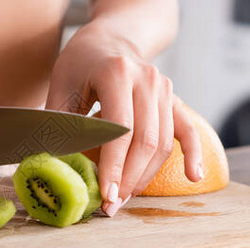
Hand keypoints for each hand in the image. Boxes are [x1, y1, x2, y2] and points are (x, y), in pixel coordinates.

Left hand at [46, 25, 202, 215]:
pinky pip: (187, 130)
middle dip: (129, 178)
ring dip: (145, 175)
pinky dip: (193, 154)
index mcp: (116, 72)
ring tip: (126, 197)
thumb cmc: (80, 65)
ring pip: (163, 142)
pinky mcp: (174, 99)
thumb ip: (60, 124)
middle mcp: (147, 79)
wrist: (109, 41)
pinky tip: (195, 177)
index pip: (120, 129)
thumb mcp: (61, 87)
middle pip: (145, 140)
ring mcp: (164, 88)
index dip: (113, 166)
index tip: (106, 195)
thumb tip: (55, 166)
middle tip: (113, 205)